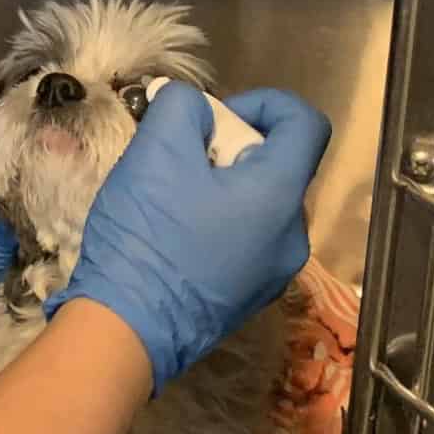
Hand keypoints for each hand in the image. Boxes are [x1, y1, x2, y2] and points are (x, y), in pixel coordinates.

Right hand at [46, 84, 330, 390]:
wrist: (128, 330)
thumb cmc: (148, 237)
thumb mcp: (155, 151)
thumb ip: (182, 108)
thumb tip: (195, 107)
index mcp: (280, 196)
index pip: (306, 124)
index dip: (266, 102)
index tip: (217, 116)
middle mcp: (292, 236)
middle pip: (280, 165)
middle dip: (233, 146)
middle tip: (183, 155)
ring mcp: (274, 272)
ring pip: (261, 203)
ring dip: (224, 183)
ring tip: (173, 193)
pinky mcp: (251, 295)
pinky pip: (248, 238)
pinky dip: (221, 219)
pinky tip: (176, 231)